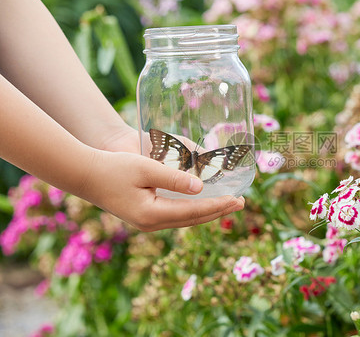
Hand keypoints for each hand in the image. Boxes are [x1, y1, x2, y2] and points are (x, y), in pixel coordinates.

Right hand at [76, 149, 244, 231]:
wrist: (85, 174)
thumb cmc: (114, 167)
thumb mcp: (145, 168)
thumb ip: (173, 178)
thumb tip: (201, 187)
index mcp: (152, 215)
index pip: (194, 212)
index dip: (218, 205)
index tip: (238, 200)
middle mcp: (151, 224)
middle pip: (193, 219)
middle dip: (219, 211)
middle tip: (241, 203)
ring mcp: (147, 223)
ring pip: (186, 219)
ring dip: (208, 211)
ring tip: (228, 204)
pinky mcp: (144, 217)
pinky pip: (176, 216)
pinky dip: (194, 210)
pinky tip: (203, 203)